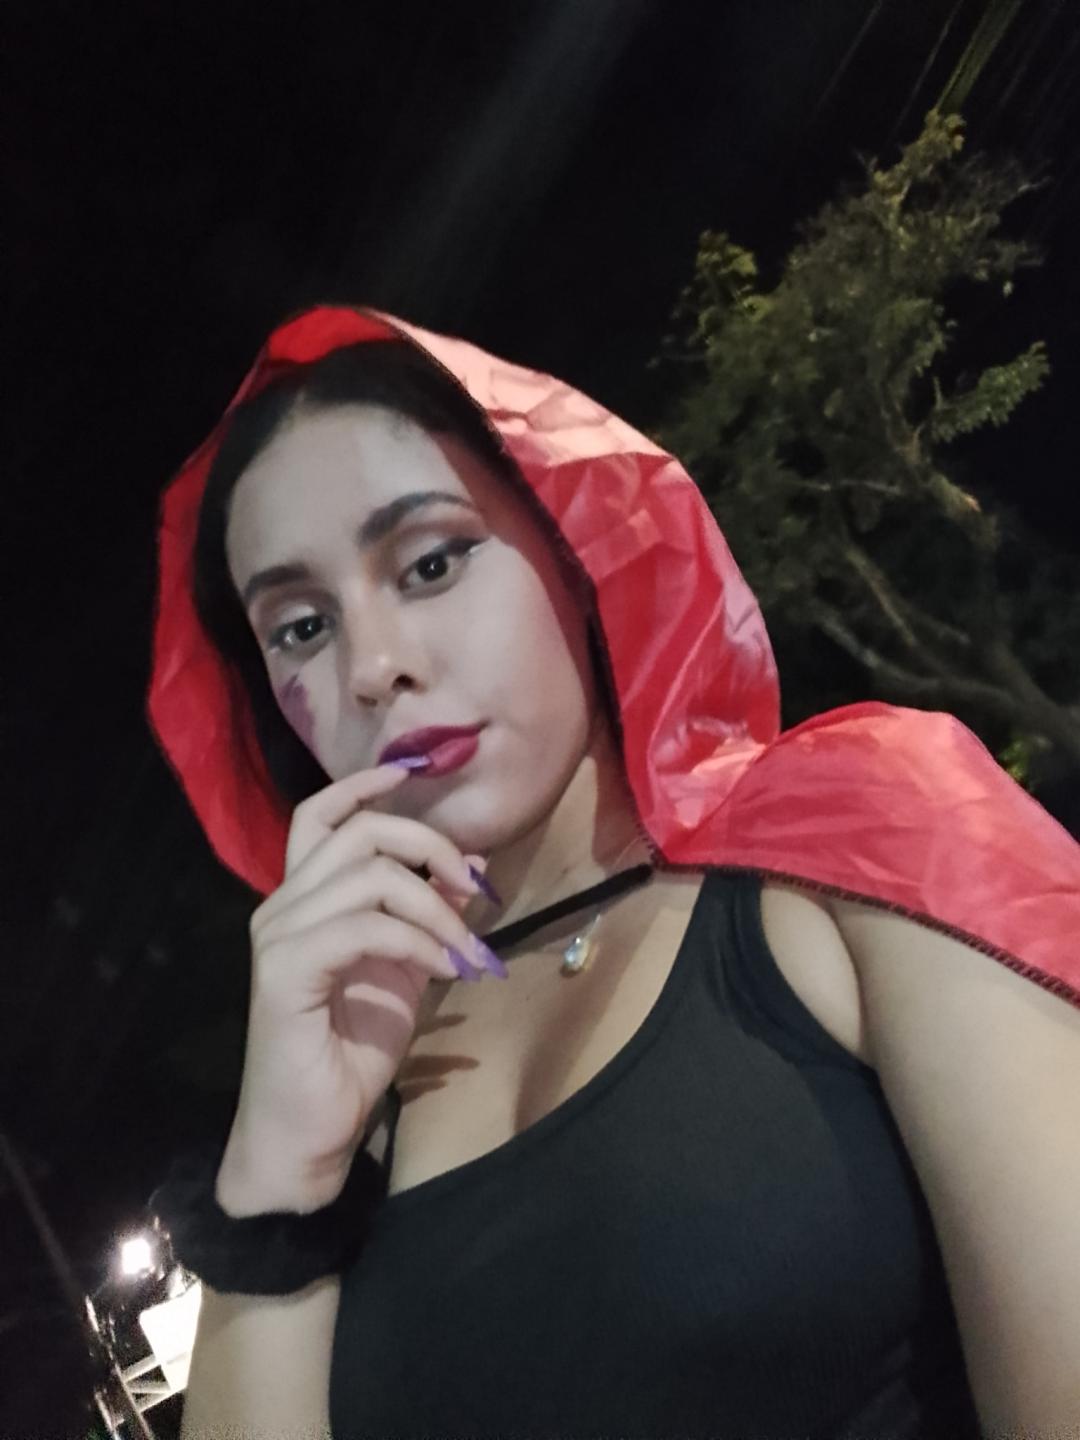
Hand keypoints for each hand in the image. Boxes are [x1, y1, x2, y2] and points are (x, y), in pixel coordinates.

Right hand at [215, 763, 501, 1215]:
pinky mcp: (286, 970)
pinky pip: (365, 927)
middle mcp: (282, 906)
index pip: (318, 817)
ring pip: (369, 876)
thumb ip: (430, 915)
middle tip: (477, 889)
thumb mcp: (406, 970)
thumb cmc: (350, 1052)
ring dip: (436, 907)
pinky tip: (447, 970)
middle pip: (359, 834)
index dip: (363, 787)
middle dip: (430, 847)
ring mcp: (278, 935)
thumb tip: (473, 865)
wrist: (310, 1132)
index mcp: (304, 900)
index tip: (413, 772)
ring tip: (466, 947)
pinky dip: (419, 941)